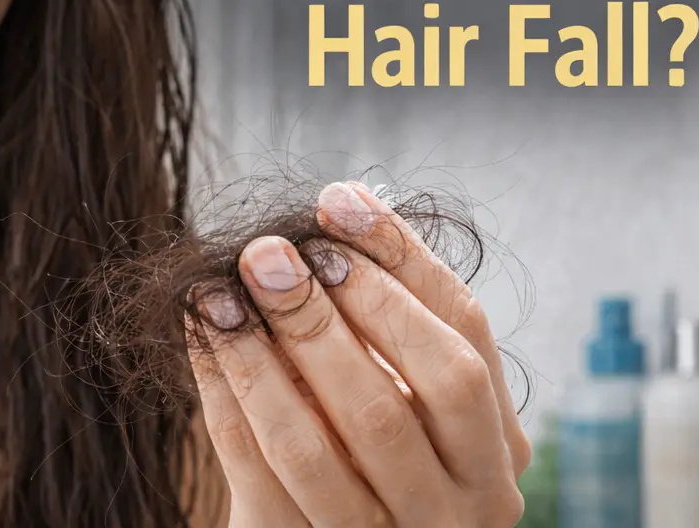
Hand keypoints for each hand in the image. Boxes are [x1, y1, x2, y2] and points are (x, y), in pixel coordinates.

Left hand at [188, 181, 529, 526]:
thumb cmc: (378, 456)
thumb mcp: (412, 396)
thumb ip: (390, 319)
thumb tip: (340, 203)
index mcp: (495, 447)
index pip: (463, 333)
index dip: (399, 260)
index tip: (336, 201)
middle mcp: (462, 502)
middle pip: (396, 395)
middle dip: (333, 309)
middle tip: (271, 251)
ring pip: (316, 444)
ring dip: (260, 354)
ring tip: (221, 291)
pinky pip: (256, 471)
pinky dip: (225, 395)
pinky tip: (203, 338)